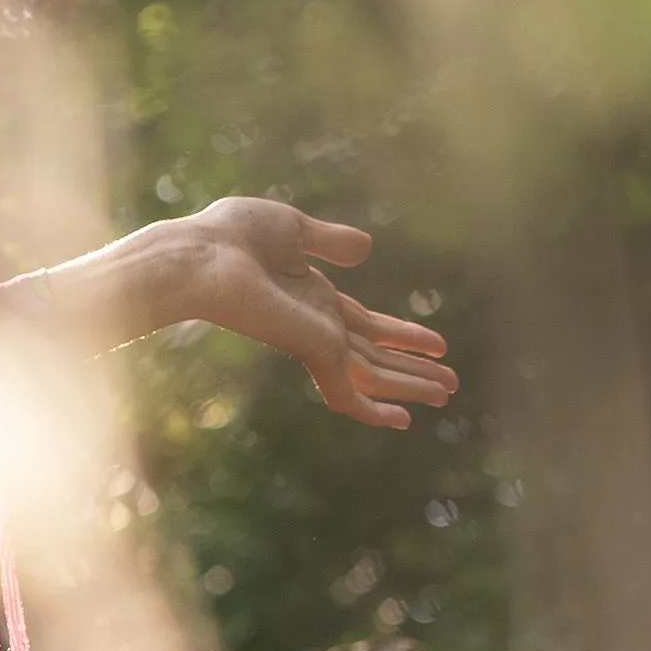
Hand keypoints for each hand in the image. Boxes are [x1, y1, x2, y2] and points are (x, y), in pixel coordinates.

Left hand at [110, 198, 457, 430]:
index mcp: (311, 295)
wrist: (200, 255)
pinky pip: (349, 391)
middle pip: (373, 353)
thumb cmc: (230, 235)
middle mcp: (315, 322)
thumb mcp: (292, 229)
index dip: (400, 334)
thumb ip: (329, 241)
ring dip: (412, 384)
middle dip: (412, 367)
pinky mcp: (311, 351)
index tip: (434, 344)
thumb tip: (366, 249)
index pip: (364, 323)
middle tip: (450, 383)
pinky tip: (402, 422)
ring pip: (373, 373)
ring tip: (448, 394)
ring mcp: (314, 339)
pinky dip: (375, 411)